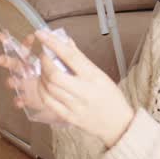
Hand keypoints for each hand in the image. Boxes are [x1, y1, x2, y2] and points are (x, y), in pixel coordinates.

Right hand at [0, 30, 67, 126]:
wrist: (65, 99)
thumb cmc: (61, 79)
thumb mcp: (64, 64)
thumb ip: (64, 52)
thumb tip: (68, 40)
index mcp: (35, 62)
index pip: (27, 50)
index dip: (26, 43)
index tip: (30, 38)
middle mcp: (28, 72)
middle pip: (15, 64)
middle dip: (6, 60)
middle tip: (0, 59)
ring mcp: (27, 86)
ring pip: (15, 82)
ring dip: (11, 81)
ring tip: (12, 81)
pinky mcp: (29, 99)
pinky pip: (21, 100)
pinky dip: (18, 100)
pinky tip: (20, 100)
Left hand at [36, 28, 135, 145]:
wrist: (118, 123)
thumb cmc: (110, 96)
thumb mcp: (100, 74)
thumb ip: (81, 58)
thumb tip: (66, 42)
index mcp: (94, 77)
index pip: (70, 56)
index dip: (53, 44)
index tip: (42, 34)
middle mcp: (84, 91)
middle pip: (55, 74)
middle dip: (44, 61)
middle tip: (44, 55)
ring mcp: (75, 106)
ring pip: (48, 88)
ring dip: (41, 75)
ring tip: (44, 69)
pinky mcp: (68, 117)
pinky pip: (48, 101)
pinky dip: (42, 89)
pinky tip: (43, 84)